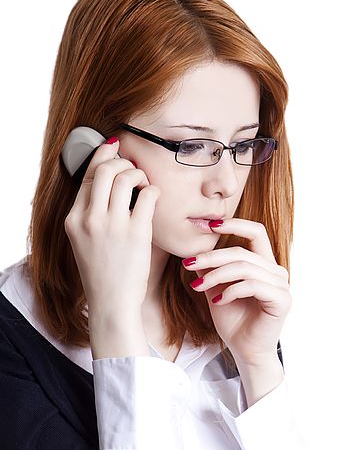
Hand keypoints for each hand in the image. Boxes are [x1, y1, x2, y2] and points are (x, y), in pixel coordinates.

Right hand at [64, 137, 157, 317]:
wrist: (112, 301)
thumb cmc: (104, 272)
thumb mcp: (85, 240)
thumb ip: (93, 214)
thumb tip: (109, 184)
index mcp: (74, 219)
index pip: (88, 176)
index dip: (102, 156)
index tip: (114, 148)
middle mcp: (90, 218)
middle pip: (106, 169)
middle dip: (124, 162)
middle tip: (135, 171)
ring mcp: (112, 225)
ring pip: (127, 177)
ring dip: (140, 175)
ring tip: (145, 186)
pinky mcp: (136, 232)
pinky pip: (149, 195)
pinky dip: (154, 191)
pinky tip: (155, 199)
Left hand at [183, 218, 290, 366]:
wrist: (245, 351)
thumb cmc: (234, 321)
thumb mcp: (217, 289)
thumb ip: (212, 269)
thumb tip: (193, 248)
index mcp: (265, 265)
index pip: (256, 233)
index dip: (235, 224)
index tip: (209, 225)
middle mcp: (277, 272)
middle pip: (242, 252)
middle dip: (212, 257)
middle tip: (189, 264)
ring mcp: (282, 286)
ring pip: (245, 268)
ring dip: (216, 276)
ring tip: (197, 287)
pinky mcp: (281, 300)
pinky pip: (252, 285)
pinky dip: (230, 290)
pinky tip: (218, 301)